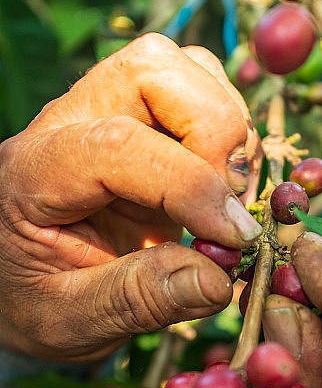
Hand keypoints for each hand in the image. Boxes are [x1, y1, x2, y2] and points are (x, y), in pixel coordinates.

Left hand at [0, 34, 261, 361]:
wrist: (23, 291)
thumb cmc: (37, 305)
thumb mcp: (72, 320)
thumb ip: (140, 300)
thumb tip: (218, 280)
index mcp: (34, 173)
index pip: (117, 145)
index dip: (189, 185)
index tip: (233, 238)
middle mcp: (69, 124)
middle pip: (150, 67)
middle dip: (214, 129)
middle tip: (229, 201)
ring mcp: (109, 115)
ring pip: (184, 67)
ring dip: (228, 126)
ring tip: (228, 197)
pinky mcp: (146, 125)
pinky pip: (202, 91)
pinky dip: (232, 134)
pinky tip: (223, 189)